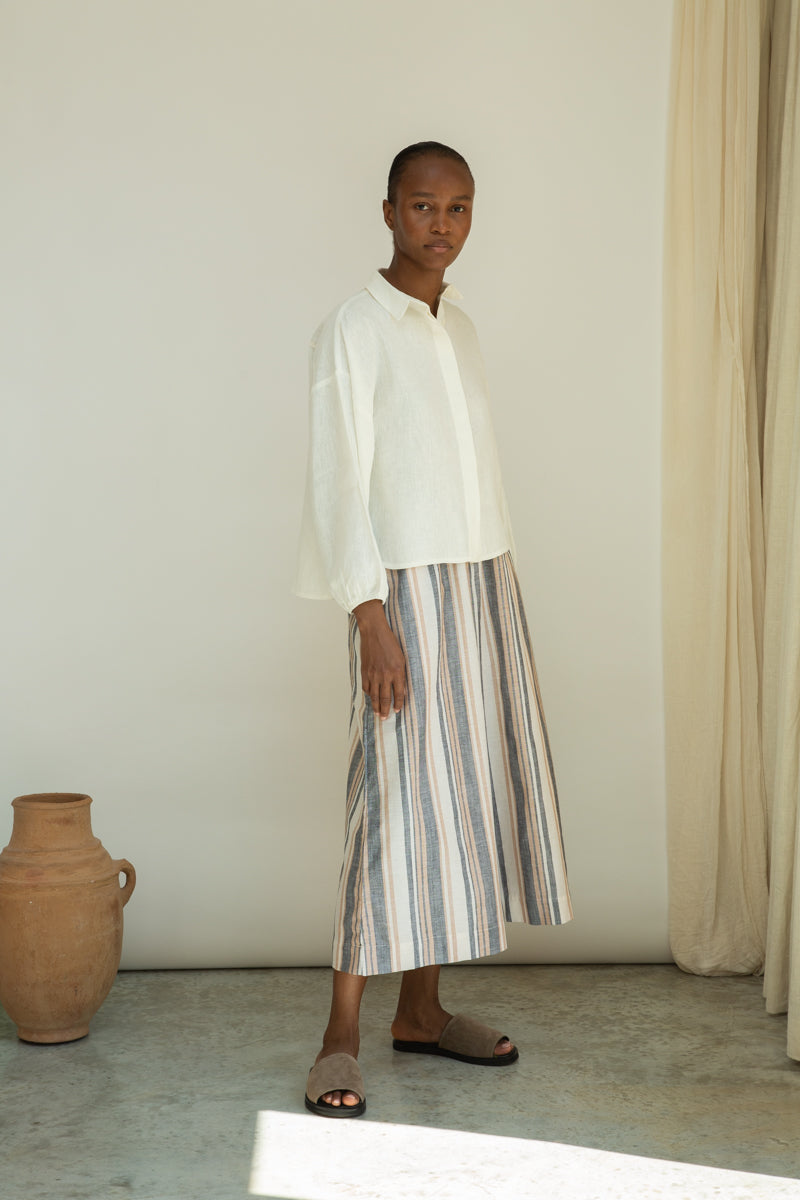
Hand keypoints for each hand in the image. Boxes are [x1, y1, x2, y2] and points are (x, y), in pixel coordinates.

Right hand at [352, 600, 405, 719]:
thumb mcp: (401, 657)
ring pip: (374, 695)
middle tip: (385, 718)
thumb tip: (401, 688)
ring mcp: (373, 673)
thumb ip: (401, 673)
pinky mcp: (365, 671)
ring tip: (378, 713)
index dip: (398, 704)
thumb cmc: (390, 642)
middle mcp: (385, 674)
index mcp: (397, 671)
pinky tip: (370, 698)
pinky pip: (366, 687)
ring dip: (376, 706)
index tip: (397, 711)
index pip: (398, 693)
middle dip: (386, 710)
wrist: (374, 632)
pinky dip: (368, 694)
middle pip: (385, 697)